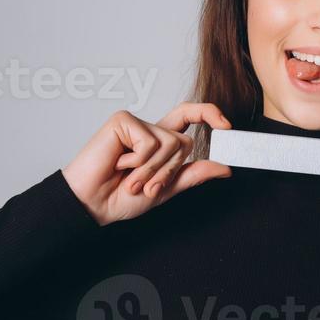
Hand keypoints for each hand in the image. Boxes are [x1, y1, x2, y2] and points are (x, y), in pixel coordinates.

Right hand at [61, 103, 232, 226]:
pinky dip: (138, 162)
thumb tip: (225, 167)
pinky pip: (150, 142)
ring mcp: (136, 123)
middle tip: (145, 186)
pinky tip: (119, 164)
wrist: (93, 205)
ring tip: (129, 178)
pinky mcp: (123, 121)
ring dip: (152, 170)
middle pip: (184, 141)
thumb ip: (193, 174)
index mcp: (160, 142)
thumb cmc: (121, 197)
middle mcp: (150, 129)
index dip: (209, 114)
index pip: (189, 117)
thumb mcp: (166, 188)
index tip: (226, 127)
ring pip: (170, 143)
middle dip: (169, 171)